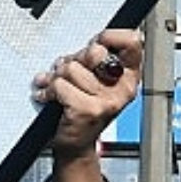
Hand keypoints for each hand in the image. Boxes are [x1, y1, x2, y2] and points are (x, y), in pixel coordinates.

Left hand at [35, 29, 143, 158]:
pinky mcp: (87, 111)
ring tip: (59, 88)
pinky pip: (60, 85)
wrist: (75, 144)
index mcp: (128, 76)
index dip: (109, 37)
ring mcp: (106, 102)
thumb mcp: (94, 78)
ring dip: (57, 77)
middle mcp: (122, 89)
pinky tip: (49, 97)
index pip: (132, 41)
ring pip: (71, 68)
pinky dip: (48, 90)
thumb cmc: (82, 107)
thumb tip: (92, 42)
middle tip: (71, 72)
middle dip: (75, 59)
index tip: (96, 43)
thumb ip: (95, 58)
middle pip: (94, 52)